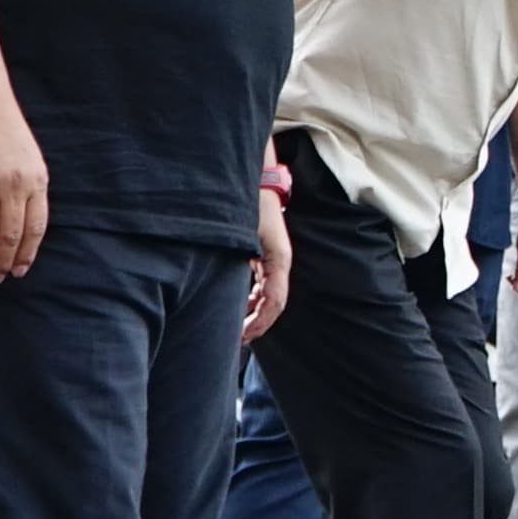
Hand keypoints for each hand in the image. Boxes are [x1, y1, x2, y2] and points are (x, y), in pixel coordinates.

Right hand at [0, 89, 49, 281]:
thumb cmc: (7, 132)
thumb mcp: (32, 161)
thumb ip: (31, 192)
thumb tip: (26, 228)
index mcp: (35, 183)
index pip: (35, 228)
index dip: (26, 254)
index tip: (18, 270)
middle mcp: (12, 186)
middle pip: (9, 235)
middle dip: (1, 262)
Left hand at [243, 188, 294, 344]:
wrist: (254, 178)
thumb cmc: (246, 203)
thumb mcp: (241, 235)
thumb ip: (242, 267)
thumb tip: (242, 298)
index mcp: (278, 260)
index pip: (275, 302)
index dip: (259, 323)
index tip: (241, 337)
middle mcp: (280, 261)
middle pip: (275, 304)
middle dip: (257, 324)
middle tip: (236, 340)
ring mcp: (275, 257)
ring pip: (271, 295)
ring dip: (256, 313)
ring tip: (237, 328)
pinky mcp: (266, 254)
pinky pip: (265, 284)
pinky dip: (254, 299)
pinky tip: (241, 306)